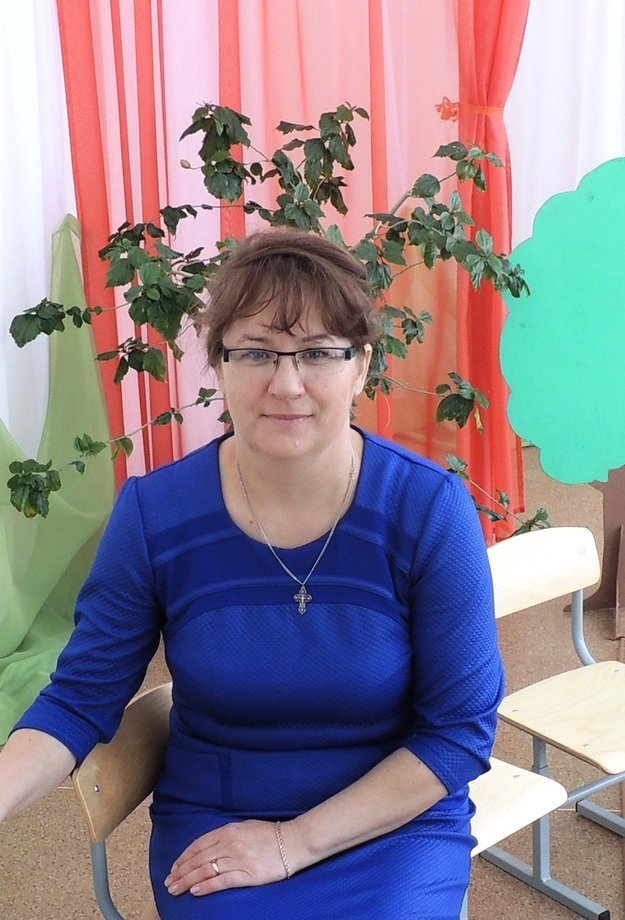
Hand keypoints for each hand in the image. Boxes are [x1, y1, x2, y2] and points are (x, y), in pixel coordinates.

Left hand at [164, 819, 288, 896]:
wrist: (293, 841)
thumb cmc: (270, 834)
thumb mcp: (245, 827)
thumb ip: (227, 835)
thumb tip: (210, 845)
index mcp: (228, 831)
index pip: (199, 845)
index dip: (184, 857)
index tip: (174, 867)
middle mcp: (229, 844)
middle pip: (198, 859)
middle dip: (181, 872)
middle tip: (169, 882)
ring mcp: (237, 859)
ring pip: (206, 871)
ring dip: (188, 880)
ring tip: (176, 889)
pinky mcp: (247, 874)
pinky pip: (222, 881)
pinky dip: (206, 886)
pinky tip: (195, 891)